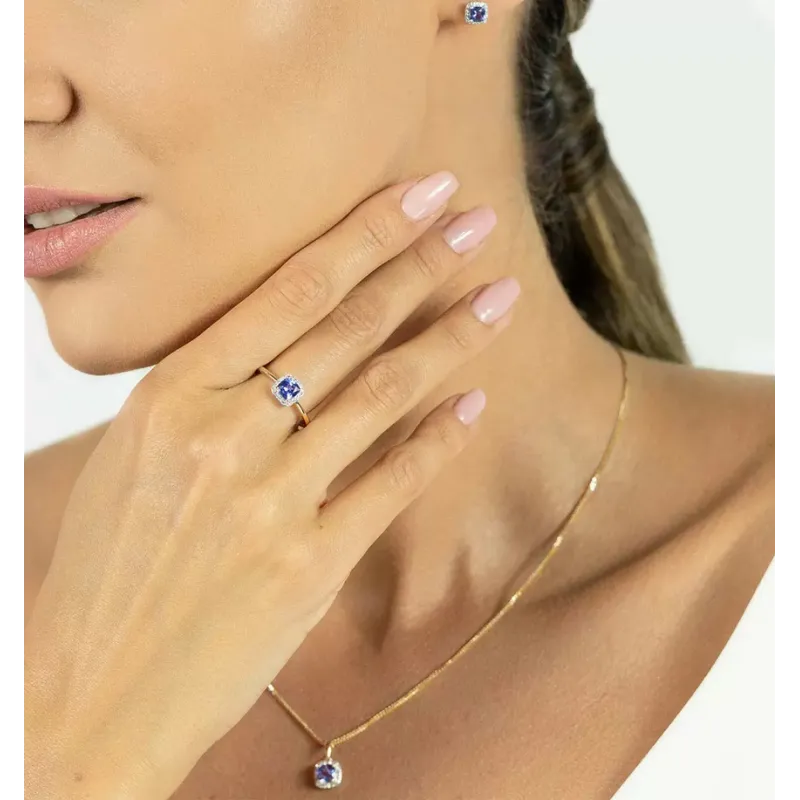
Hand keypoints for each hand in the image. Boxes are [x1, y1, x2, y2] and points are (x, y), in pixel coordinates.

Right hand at [24, 172, 516, 798]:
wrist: (90, 685)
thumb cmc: (108, 563)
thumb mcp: (137, 452)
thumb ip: (205, 391)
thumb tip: (283, 343)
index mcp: (171, 394)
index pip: (291, 289)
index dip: (366, 234)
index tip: (421, 194)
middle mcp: (224, 435)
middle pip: (347, 327)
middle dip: (422, 264)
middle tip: (479, 222)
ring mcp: (271, 501)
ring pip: (382, 394)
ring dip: (451, 339)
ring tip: (500, 298)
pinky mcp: (308, 564)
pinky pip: (391, 484)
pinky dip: (438, 441)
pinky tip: (476, 405)